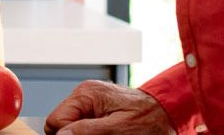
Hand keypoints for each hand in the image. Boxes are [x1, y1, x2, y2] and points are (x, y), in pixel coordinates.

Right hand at [45, 81, 174, 134]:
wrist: (167, 111)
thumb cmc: (150, 118)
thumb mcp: (118, 128)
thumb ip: (87, 130)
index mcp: (86, 94)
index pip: (56, 119)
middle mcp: (84, 93)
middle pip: (61, 121)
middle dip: (74, 134)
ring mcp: (89, 99)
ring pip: (70, 123)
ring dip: (82, 133)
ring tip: (104, 134)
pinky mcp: (96, 105)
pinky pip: (81, 121)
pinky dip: (89, 130)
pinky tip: (104, 132)